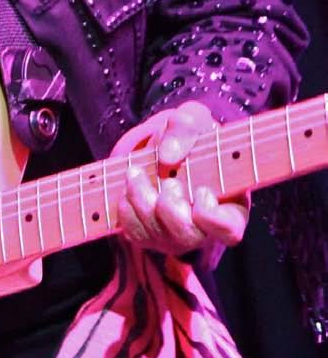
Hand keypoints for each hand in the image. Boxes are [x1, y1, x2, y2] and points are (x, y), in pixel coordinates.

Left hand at [112, 102, 248, 259]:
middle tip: (169, 182)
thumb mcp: (193, 120)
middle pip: (186, 236)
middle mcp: (204, 230)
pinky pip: (134, 232)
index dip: (212, 218)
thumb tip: (167, 157)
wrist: (167, 148)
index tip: (202, 191)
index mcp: (230, 207)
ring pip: (157, 234)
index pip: (229, 230)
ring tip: (136, 172)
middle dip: (169, 207)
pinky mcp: (150, 237)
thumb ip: (184, 130)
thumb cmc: (192, 137)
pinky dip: (127, 207)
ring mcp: (175, 237)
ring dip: (142, 199)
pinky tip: (131, 186)